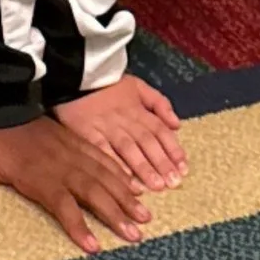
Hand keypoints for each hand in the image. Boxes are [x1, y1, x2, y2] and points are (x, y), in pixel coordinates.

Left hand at [0, 117, 150, 253]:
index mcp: (35, 173)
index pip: (62, 203)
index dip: (78, 225)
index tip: (94, 248)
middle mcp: (59, 164)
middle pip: (91, 191)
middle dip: (115, 213)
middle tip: (136, 235)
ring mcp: (70, 150)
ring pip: (102, 174)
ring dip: (123, 195)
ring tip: (144, 214)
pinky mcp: (74, 141)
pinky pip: (100, 157)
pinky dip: (118, 171)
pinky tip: (133, 184)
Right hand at [54, 75, 185, 189]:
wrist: (75, 73)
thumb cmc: (109, 84)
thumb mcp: (137, 85)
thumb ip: (159, 103)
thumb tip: (177, 125)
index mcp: (137, 108)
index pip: (159, 130)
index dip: (173, 149)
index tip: (184, 169)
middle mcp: (125, 119)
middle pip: (146, 141)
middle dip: (161, 163)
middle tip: (173, 183)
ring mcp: (106, 127)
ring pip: (128, 148)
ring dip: (143, 167)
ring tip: (156, 186)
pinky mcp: (87, 133)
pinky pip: (102, 150)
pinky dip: (115, 164)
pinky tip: (126, 179)